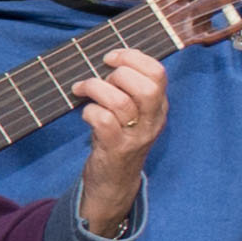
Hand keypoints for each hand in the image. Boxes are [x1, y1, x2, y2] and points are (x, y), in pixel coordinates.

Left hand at [67, 51, 166, 240]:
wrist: (114, 183)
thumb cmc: (117, 139)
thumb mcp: (134, 113)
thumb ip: (129, 88)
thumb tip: (108, 58)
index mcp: (159, 107)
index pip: (158, 73)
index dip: (133, 57)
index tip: (111, 57)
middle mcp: (152, 121)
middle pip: (147, 87)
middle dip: (119, 74)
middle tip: (103, 78)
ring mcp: (136, 136)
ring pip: (120, 102)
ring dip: (95, 89)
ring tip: (82, 89)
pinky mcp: (116, 149)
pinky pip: (103, 121)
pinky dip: (89, 111)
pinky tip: (85, 113)